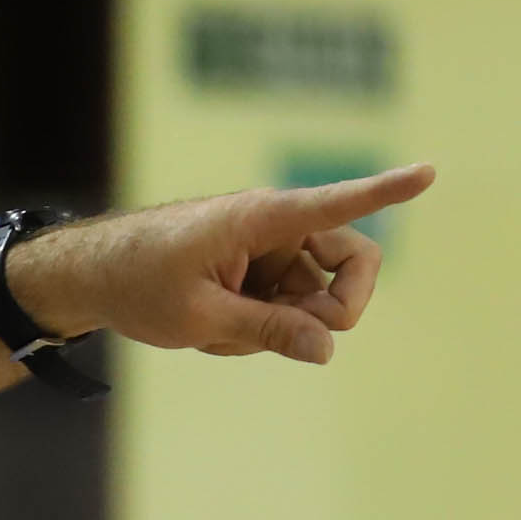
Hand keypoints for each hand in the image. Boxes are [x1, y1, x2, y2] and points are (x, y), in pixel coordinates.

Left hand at [10, 165, 434, 365]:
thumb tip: (328, 348)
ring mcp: (274, 250)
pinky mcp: (264, 270)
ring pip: (317, 299)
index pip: (334, 204)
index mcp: (260, 219)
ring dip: (280, 327)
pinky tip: (217, 329)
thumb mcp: (199, 318)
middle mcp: (277, 226)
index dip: (384, 192)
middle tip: (293, 339)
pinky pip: (289, 308)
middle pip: (353, 265)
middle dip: (333, 311)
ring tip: (220, 330)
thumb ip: (266, 331)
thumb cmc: (137, 283)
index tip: (428, 171)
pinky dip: (260, 327)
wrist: (92, 276)